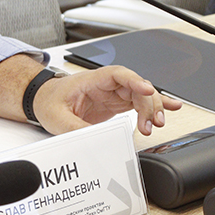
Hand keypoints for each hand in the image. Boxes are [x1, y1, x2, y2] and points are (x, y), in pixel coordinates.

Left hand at [33, 65, 182, 135]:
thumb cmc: (47, 101)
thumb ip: (75, 128)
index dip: (135, 81)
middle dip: (148, 103)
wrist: (42, 100)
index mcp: (91, 80)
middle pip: (135, 87)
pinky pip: (138, 102)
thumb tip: (93, 140)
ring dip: (152, 108)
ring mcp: (112, 93)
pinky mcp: (115, 103)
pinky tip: (172, 107)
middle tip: (152, 123)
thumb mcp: (56, 117)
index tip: (148, 90)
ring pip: (140, 95)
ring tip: (158, 124)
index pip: (118, 74)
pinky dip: (154, 105)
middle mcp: (105, 84)